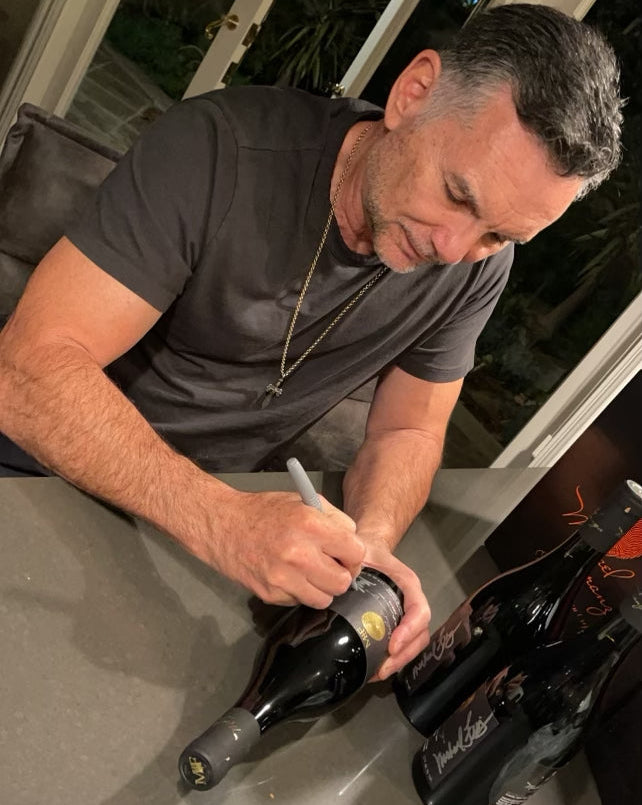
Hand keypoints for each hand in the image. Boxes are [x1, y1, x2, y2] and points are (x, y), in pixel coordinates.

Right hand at [193, 488, 364, 609]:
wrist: (223, 525)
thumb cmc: (265, 511)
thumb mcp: (304, 501)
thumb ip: (334, 520)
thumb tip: (354, 543)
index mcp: (311, 525)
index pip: (355, 552)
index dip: (353, 554)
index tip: (346, 554)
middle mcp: (299, 554)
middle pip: (343, 582)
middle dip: (340, 574)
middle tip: (331, 565)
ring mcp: (283, 578)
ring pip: (325, 599)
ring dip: (322, 587)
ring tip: (310, 572)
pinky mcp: (271, 594)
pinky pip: (301, 602)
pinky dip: (300, 592)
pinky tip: (290, 575)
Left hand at [359, 540, 430, 680]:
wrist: (368, 549)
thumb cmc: (367, 551)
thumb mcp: (361, 551)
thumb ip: (352, 566)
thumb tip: (335, 587)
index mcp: (408, 584)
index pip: (419, 611)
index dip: (409, 631)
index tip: (392, 646)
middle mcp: (411, 602)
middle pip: (420, 635)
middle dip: (403, 655)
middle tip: (382, 668)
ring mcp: (405, 615)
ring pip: (413, 644)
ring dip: (398, 662)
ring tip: (376, 673)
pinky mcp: (395, 625)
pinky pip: (402, 647)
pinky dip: (390, 661)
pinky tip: (373, 669)